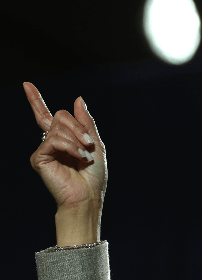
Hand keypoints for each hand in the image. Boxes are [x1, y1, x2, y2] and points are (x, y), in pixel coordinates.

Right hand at [24, 82, 106, 220]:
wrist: (88, 195)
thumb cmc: (93, 174)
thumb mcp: (95, 143)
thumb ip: (86, 122)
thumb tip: (77, 99)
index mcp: (63, 138)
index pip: (47, 116)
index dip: (36, 100)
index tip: (27, 84)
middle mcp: (51, 142)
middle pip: (59, 115)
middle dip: (78, 127)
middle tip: (89, 143)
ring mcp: (44, 149)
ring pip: (58, 126)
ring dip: (77, 139)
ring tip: (84, 155)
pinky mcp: (39, 158)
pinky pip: (54, 140)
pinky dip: (70, 146)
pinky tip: (77, 157)